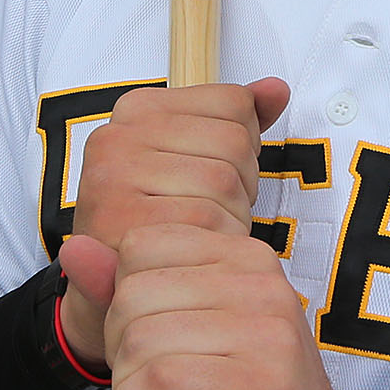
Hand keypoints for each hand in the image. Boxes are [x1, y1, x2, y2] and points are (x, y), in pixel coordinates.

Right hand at [56, 77, 289, 370]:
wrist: (113, 300)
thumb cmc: (165, 224)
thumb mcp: (200, 161)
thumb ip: (238, 123)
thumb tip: (277, 89)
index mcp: (137, 109)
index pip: (233, 103)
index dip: (243, 147)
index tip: (213, 175)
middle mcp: (116, 137)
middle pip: (233, 141)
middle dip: (240, 183)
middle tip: (209, 213)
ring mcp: (112, 179)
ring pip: (224, 179)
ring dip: (230, 215)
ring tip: (200, 233)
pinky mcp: (122, 224)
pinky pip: (207, 221)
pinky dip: (217, 242)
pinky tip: (196, 253)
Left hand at [102, 220, 343, 389]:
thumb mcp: (204, 325)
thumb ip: (139, 284)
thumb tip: (74, 247)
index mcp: (249, 257)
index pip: (142, 246)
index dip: (121, 298)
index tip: (142, 341)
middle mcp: (263, 285)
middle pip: (135, 296)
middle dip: (117, 349)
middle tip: (139, 388)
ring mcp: (267, 336)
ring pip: (143, 343)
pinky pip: (162, 383)